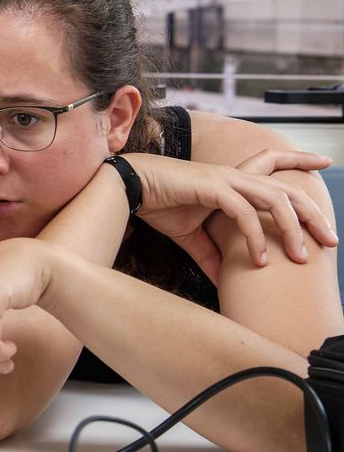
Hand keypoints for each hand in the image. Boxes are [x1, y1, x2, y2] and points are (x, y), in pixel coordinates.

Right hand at [127, 151, 336, 280]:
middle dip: (313, 215)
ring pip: (274, 200)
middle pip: (288, 192)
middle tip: (330, 241)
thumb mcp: (191, 236)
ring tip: (299, 257)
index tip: (324, 174)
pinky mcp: (212, 187)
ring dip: (292, 229)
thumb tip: (225, 281)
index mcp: (234, 182)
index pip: (277, 172)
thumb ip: (212, 256)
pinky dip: (255, 237)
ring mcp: (226, 180)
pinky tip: (258, 260)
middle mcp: (236, 177)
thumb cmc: (158, 205)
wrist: (129, 189)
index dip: (301, 170)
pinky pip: (244, 213)